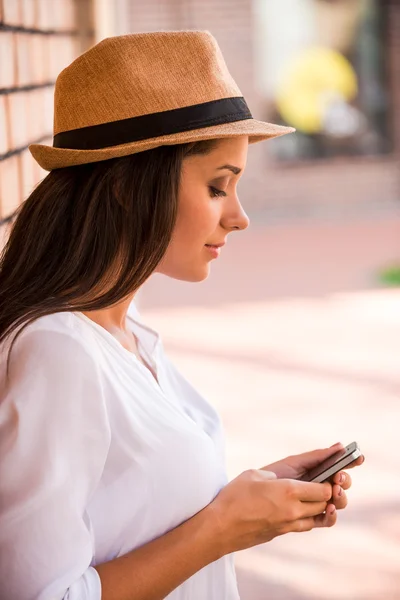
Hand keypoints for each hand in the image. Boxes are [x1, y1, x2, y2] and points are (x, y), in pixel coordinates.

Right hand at [208, 469, 332, 554]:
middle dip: (329, 492)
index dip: (329, 481)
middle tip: (329, 482)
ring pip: (318, 517)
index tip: (329, 472)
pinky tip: (307, 509)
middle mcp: (293, 510)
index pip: (324, 489)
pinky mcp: (281, 533)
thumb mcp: (255, 474)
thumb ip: (275, 475)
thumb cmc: (234, 497)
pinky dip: (311, 517)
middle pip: (325, 503)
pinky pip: (305, 525)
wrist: (220, 527)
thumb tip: (284, 480)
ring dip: (322, 506)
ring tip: (321, 497)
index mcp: (289, 491)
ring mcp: (288, 525)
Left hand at [262, 443, 364, 524]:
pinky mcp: (310, 519)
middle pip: (341, 484)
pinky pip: (327, 519)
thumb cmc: (270, 478)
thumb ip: (316, 457)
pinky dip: (331, 515)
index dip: (350, 461)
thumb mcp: (292, 464)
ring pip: (338, 502)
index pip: (338, 465)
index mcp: (315, 470)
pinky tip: (329, 508)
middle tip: (338, 477)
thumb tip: (340, 446)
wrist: (248, 503)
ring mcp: (316, 503)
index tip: (358, 457)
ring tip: (334, 492)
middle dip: (344, 480)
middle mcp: (318, 487)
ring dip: (340, 497)